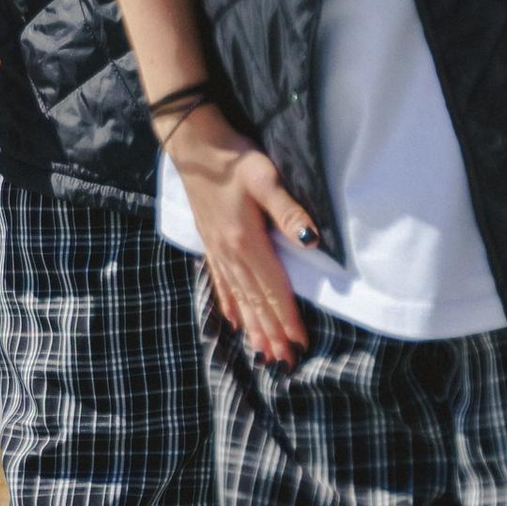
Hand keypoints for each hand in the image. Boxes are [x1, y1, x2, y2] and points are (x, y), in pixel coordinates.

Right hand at [168, 107, 316, 364]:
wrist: (194, 145)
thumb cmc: (234, 158)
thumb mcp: (265, 177)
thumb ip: (288, 210)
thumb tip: (312, 241)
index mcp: (246, 241)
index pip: (273, 288)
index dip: (287, 317)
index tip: (300, 342)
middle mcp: (230, 253)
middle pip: (255, 300)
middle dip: (271, 331)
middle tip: (285, 360)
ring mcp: (217, 250)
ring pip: (239, 297)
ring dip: (253, 325)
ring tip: (263, 351)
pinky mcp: (210, 242)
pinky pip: (221, 282)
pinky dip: (229, 304)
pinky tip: (234, 320)